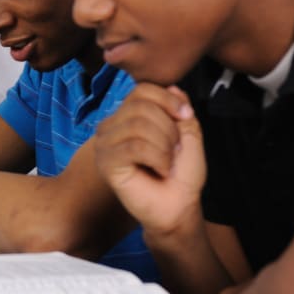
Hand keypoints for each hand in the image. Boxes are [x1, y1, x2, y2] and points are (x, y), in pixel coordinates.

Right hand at [93, 84, 206, 237]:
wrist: (179, 206)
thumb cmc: (181, 173)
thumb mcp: (188, 132)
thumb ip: (179, 108)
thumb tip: (172, 88)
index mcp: (127, 116)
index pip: (141, 90)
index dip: (167, 100)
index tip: (185, 117)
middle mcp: (111, 127)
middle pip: (140, 106)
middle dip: (169, 128)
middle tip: (174, 150)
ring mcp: (105, 145)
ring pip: (138, 126)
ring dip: (164, 146)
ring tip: (166, 162)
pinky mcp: (106, 163)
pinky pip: (134, 147)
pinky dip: (157, 158)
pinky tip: (159, 170)